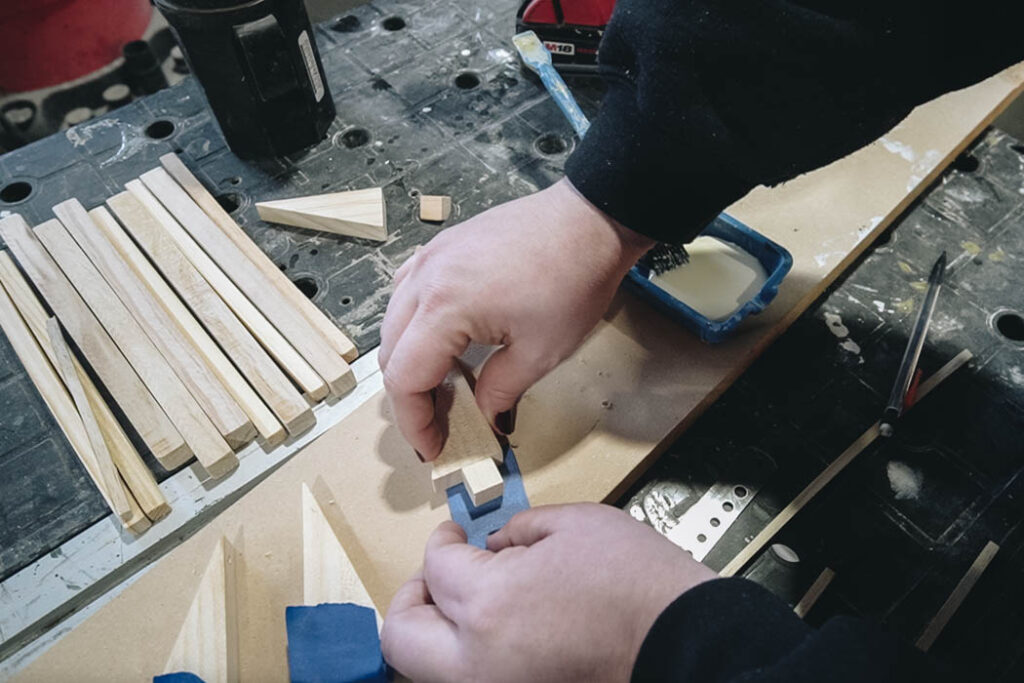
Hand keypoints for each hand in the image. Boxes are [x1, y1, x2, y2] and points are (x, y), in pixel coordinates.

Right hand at [379, 178, 653, 458]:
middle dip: (410, 397)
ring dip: (409, 361)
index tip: (434, 448)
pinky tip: (444, 341)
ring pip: (393, 323)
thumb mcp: (541, 352)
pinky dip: (415, 326)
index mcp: (443, 308)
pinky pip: (408, 294)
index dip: (414, 422)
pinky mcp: (441, 247)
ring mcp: (428, 258)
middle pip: (390, 354)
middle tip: (441, 425)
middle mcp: (424, 280)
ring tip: (443, 388)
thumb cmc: (572, 282)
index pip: (404, 378)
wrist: (590, 221)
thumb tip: (484, 418)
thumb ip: (499, 391)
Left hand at [380, 503, 716, 682]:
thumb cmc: (639, 585)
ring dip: (432, 630)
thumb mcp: (576, 525)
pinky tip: (494, 628)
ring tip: (462, 602)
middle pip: (402, 634)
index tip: (454, 534)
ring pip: (425, 668)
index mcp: (488, 604)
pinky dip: (464, 654)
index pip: (435, 567)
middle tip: (436, 573)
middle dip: (411, 595)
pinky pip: (466, 677)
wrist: (685, 644)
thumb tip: (494, 545)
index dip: (442, 540)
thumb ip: (519, 529)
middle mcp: (478, 660)